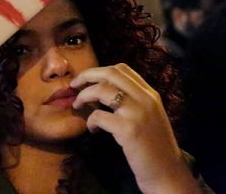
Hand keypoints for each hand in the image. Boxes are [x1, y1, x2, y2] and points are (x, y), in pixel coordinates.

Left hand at [71, 64, 200, 193]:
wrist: (167, 172)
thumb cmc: (154, 146)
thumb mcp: (149, 115)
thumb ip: (133, 100)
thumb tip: (103, 88)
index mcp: (150, 94)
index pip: (122, 68)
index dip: (99, 70)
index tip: (86, 79)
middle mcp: (145, 99)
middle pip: (110, 73)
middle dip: (86, 75)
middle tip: (73, 85)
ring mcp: (137, 113)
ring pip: (101, 90)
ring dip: (83, 96)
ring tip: (78, 105)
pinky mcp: (128, 130)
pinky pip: (99, 116)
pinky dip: (90, 121)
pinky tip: (93, 129)